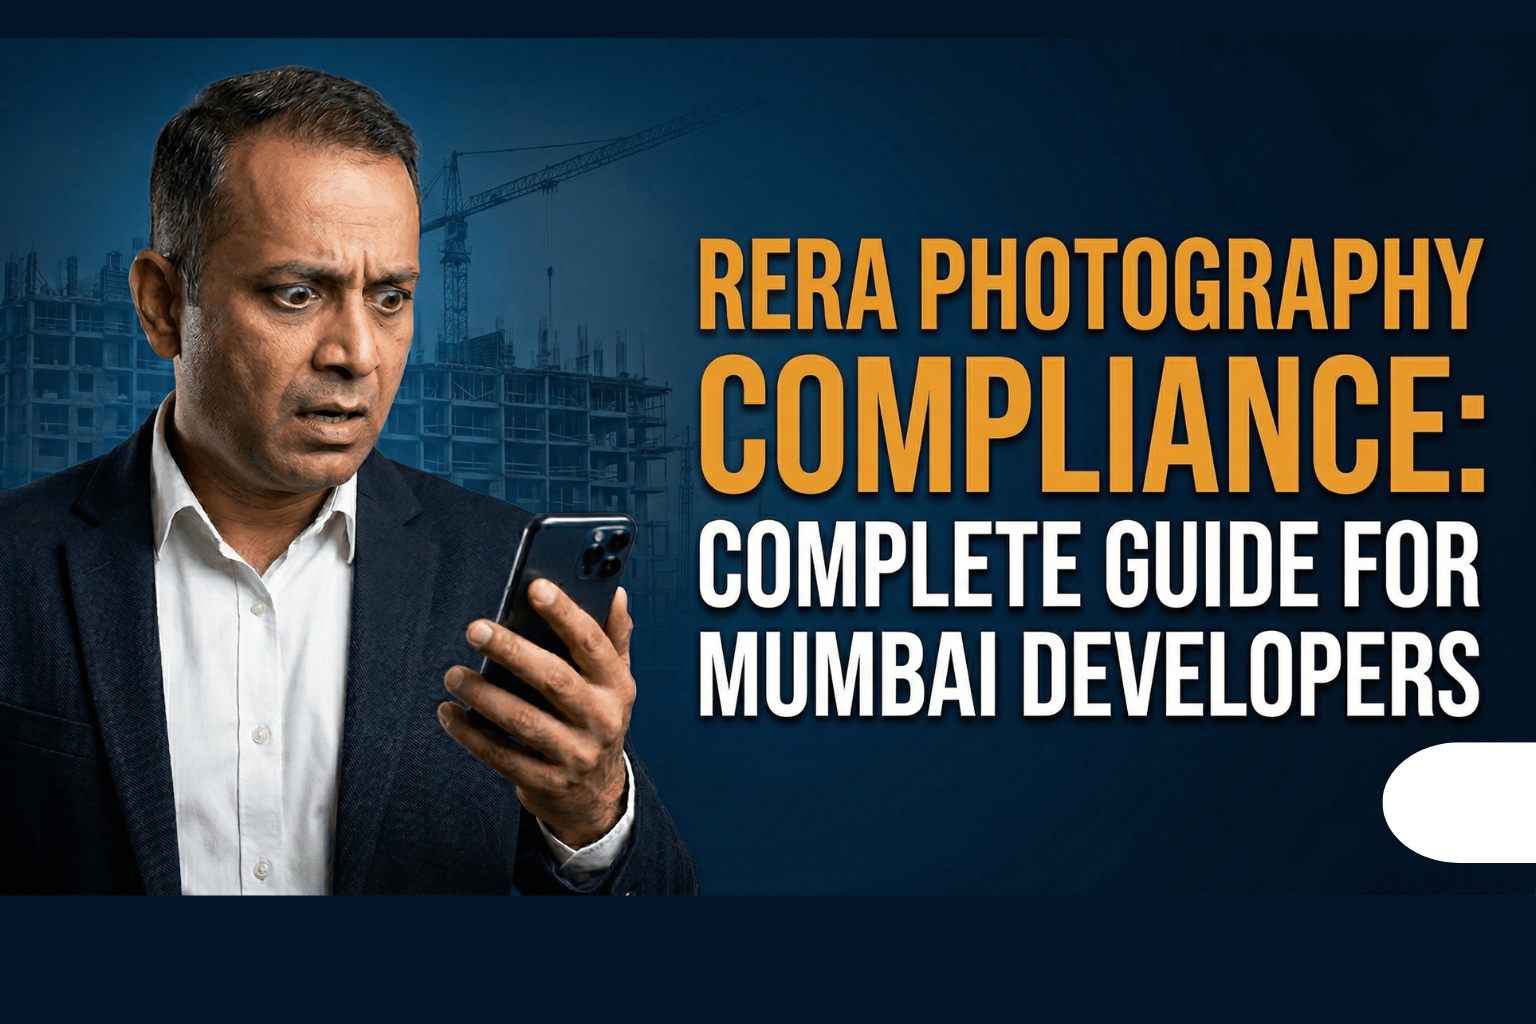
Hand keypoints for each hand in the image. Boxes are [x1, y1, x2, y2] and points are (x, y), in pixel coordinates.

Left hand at [437, 580, 634, 848]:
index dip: (565, 614)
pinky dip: (471, 734)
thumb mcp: (614, 680)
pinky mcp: (546, 782)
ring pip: (524, 721)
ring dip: (484, 696)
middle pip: (555, 680)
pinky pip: (502, 756)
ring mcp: (575, 754)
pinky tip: (449, 713)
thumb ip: (613, 636)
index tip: (535, 586)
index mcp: (617, 686)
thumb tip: (614, 591)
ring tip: (454, 675)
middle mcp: (601, 720)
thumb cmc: (597, 719)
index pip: (592, 643)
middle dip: (513, 651)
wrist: (596, 794)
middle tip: (476, 629)